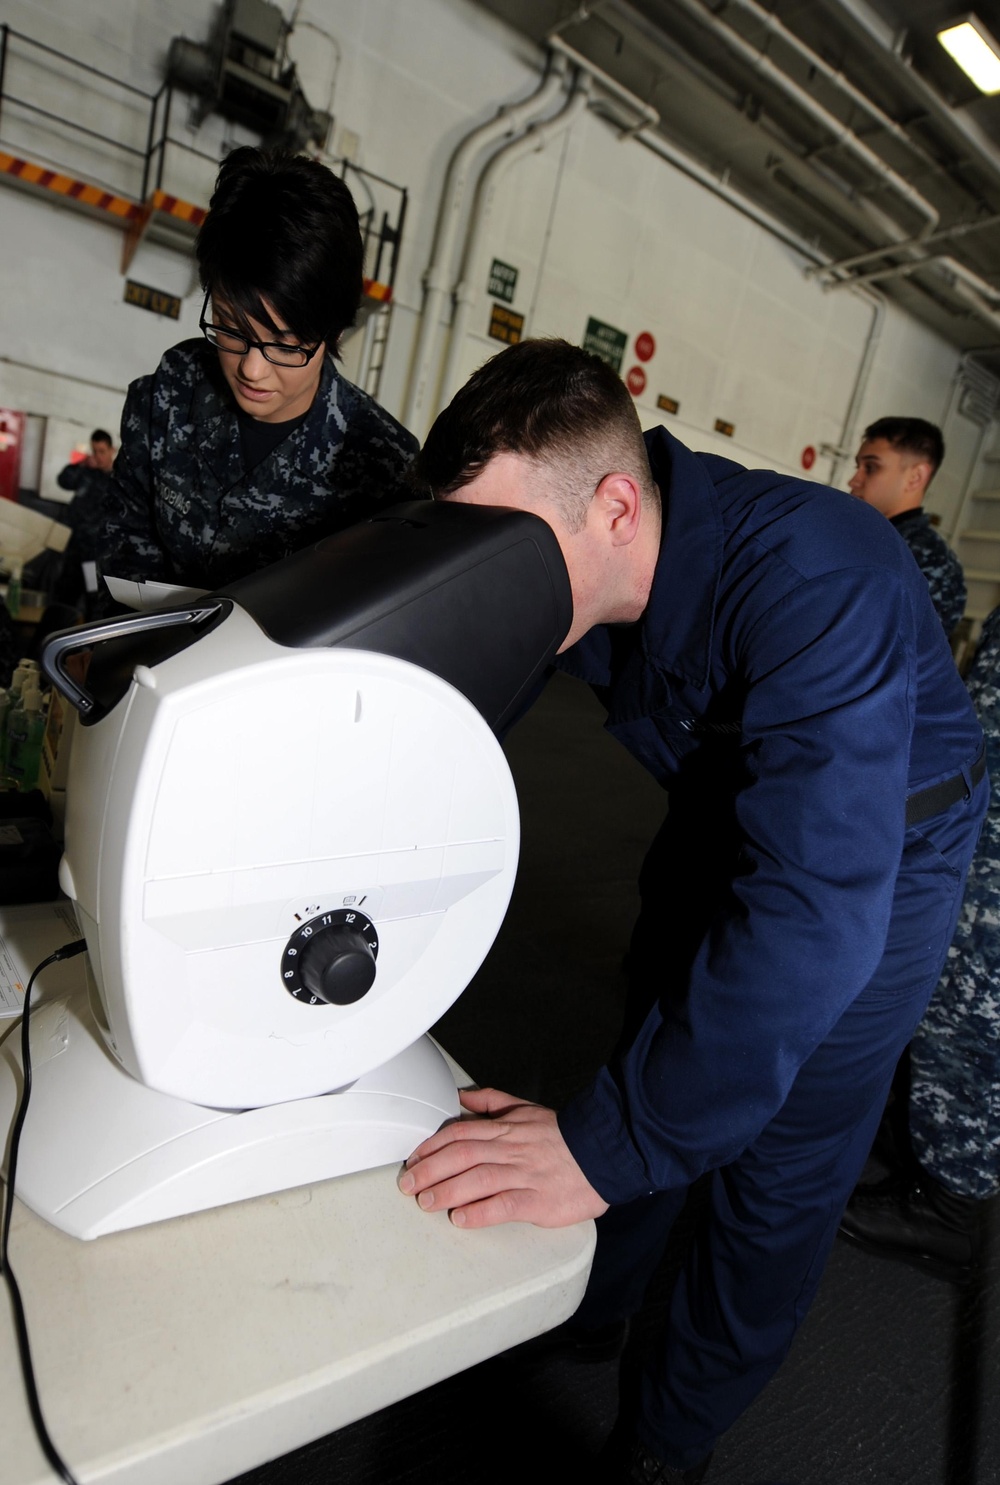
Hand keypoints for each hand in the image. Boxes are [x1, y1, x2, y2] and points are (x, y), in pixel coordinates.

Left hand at [398, 1087, 608, 1229]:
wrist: (604, 1154)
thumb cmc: (563, 1136)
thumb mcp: (526, 1109)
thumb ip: (493, 1102)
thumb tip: (463, 1096)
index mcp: (506, 1128)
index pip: (460, 1133)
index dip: (431, 1146)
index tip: (413, 1159)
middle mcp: (511, 1150)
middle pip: (461, 1155)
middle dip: (429, 1170)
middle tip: (407, 1184)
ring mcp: (524, 1175)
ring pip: (477, 1180)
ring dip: (446, 1191)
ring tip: (425, 1202)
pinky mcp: (538, 1200)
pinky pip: (503, 1206)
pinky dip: (479, 1212)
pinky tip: (461, 1219)